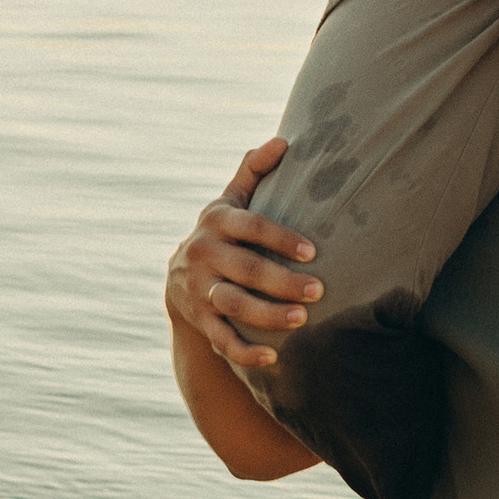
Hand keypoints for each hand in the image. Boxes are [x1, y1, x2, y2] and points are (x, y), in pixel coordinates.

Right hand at [166, 139, 322, 373]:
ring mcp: (199, 290)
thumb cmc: (223, 234)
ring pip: (232, 305)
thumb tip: (283, 140)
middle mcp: (203, 255)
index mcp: (215, 221)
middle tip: (319, 290)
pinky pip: (221, 341)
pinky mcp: (199, 321)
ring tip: (301, 320)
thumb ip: (253, 171)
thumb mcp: (231, 201)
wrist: (179, 279)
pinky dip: (244, 352)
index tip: (312, 251)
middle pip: (244, 270)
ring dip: (266, 315)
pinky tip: (272, 358)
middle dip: (281, 281)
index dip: (280, 238)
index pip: (250, 227)